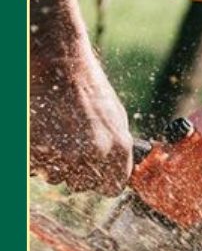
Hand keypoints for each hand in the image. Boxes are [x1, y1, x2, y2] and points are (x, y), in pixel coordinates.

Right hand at [30, 0, 132, 195]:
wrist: (60, 62)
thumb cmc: (89, 88)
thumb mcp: (117, 119)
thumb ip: (118, 149)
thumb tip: (118, 172)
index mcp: (119, 150)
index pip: (111, 188)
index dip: (100, 180)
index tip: (93, 172)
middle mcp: (94, 155)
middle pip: (80, 184)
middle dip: (73, 169)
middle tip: (67, 142)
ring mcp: (65, 152)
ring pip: (55, 176)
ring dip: (52, 161)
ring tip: (54, 132)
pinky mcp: (39, 147)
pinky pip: (35, 166)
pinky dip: (34, 154)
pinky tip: (40, 132)